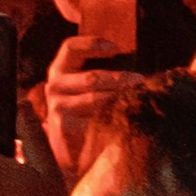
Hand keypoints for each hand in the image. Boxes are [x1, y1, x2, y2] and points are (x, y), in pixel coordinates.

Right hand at [28, 39, 144, 167]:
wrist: (70, 152)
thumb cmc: (85, 114)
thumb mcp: (89, 89)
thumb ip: (103, 76)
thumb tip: (134, 70)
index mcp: (60, 70)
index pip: (71, 47)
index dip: (92, 44)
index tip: (116, 48)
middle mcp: (55, 85)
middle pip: (92, 77)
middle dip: (120, 80)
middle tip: (141, 82)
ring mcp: (57, 105)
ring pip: (96, 98)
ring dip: (121, 99)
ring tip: (139, 100)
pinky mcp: (62, 123)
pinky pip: (94, 117)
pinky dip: (113, 117)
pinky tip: (125, 119)